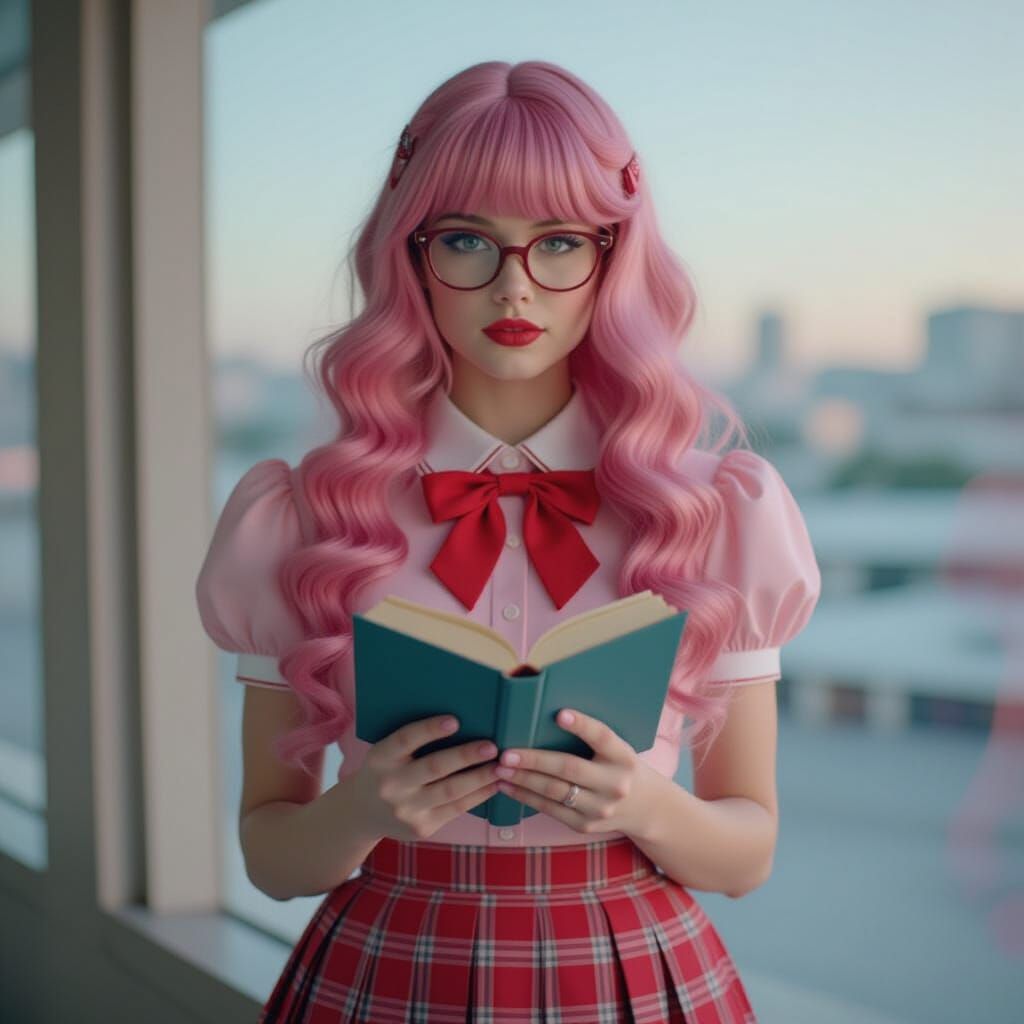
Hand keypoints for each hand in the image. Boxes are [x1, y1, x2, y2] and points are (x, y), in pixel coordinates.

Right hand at [351, 714, 499, 841]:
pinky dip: (478, 795)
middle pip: (434, 767)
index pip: (405, 740)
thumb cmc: (385, 770)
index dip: (429, 730)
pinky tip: (493, 784)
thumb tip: (460, 723)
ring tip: (500, 765)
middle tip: (491, 746)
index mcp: (380, 758)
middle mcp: (391, 785)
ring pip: (450, 791)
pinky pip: (456, 809)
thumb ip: (412, 741)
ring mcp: (406, 810)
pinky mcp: (421, 828)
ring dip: (480, 777)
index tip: (455, 720)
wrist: (362, 813)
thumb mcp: (386, 752)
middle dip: (466, 756)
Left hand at [493, 708, 660, 836]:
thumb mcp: (618, 750)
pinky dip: (526, 797)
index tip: (560, 714)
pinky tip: (508, 786)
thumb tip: (547, 717)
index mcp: (624, 757)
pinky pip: (550, 810)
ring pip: (555, 791)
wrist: (646, 808)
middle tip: (507, 752)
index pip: (603, 737)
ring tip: (500, 768)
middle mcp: (615, 784)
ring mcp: (601, 808)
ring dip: (523, 780)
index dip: (582, 725)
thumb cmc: (620, 767)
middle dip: (534, 760)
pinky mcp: (586, 825)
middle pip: (569, 768)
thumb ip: (592, 738)